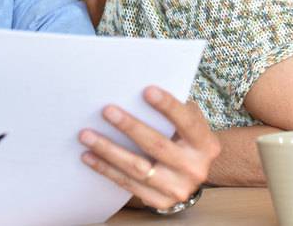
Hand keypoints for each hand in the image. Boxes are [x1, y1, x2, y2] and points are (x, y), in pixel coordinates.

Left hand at [78, 86, 219, 210]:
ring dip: (108, 150)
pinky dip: (105, 168)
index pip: (187, 122)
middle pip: (157, 145)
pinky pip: (127, 184)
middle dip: (130, 127)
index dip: (168, 106)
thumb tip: (135, 90)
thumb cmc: (182, 137)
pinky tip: (88, 156)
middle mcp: (195, 168)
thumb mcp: (187, 122)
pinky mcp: (159, 201)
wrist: (189, 174)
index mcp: (205, 144)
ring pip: (137, 168)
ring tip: (86, 135)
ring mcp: (177, 188)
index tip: (147, 90)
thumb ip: (171, 110)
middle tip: (107, 110)